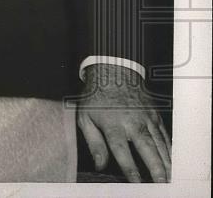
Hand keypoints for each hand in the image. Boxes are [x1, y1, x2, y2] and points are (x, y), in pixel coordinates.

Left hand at [77, 64, 170, 182]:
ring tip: (170, 178)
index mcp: (112, 124)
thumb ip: (94, 143)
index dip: (130, 168)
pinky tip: (172, 162)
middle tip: (162, 184)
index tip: (137, 182)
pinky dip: (169, 150)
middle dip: (156, 168)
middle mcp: (132, 122)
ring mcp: (146, 118)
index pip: (122, 150)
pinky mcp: (154, 116)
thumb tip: (99, 165)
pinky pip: (164, 135)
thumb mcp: (85, 117)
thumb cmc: (96, 97)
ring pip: (159, 143)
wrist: (112, 73)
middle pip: (147, 148)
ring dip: (166, 162)